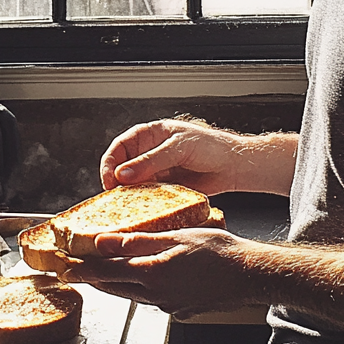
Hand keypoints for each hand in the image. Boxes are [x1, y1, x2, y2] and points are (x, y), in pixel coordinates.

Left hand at [61, 228, 256, 319]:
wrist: (250, 276)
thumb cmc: (220, 251)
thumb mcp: (175, 236)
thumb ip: (136, 241)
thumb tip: (103, 241)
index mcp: (151, 273)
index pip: (106, 271)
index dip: (83, 268)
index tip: (66, 266)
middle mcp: (156, 294)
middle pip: (114, 287)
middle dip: (93, 280)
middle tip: (74, 273)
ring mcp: (168, 306)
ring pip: (132, 295)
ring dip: (115, 286)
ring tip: (101, 276)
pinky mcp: (181, 311)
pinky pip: (153, 300)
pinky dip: (141, 290)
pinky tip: (144, 281)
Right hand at [99, 119, 248, 193]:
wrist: (234, 166)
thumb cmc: (210, 147)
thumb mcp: (178, 149)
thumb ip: (150, 161)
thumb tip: (123, 174)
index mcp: (149, 134)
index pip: (120, 147)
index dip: (110, 163)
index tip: (110, 180)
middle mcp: (149, 152)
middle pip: (122, 167)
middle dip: (116, 182)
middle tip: (115, 198)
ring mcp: (156, 171)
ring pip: (133, 183)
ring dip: (129, 194)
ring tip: (128, 206)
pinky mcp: (164, 188)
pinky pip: (147, 195)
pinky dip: (143, 203)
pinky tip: (144, 209)